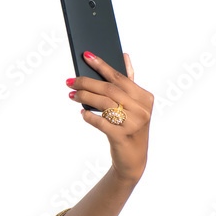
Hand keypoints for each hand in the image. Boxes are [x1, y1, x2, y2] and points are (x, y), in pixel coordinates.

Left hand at [67, 52, 152, 182]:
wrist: (133, 159)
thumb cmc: (130, 127)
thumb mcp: (134, 105)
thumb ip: (128, 82)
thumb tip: (124, 56)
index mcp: (145, 97)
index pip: (119, 77)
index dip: (102, 65)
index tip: (85, 55)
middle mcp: (142, 109)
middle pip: (109, 89)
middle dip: (87, 83)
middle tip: (70, 81)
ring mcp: (133, 124)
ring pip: (104, 104)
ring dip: (84, 97)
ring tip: (72, 95)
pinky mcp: (122, 137)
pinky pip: (101, 122)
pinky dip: (89, 117)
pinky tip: (83, 114)